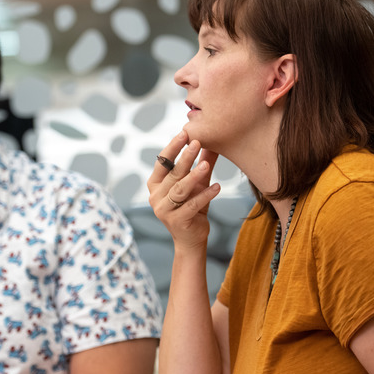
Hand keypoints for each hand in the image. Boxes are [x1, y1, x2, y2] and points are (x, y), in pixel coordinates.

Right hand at [147, 130, 220, 249]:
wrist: (192, 239)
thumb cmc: (192, 208)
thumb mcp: (197, 184)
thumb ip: (201, 164)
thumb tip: (212, 141)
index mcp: (155, 185)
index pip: (162, 162)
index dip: (173, 147)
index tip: (184, 133)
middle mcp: (155, 197)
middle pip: (172, 174)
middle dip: (185, 157)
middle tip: (196, 142)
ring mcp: (164, 210)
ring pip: (180, 189)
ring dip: (194, 176)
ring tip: (206, 165)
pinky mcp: (177, 221)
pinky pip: (192, 205)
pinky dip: (205, 195)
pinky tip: (217, 187)